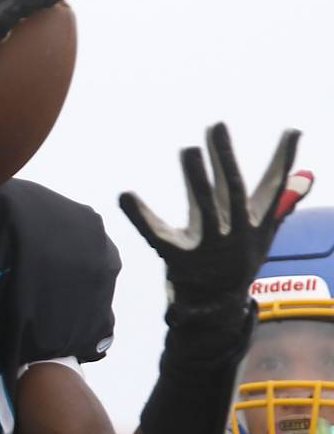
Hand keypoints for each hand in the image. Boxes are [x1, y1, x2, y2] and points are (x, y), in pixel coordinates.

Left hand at [119, 124, 301, 319]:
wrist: (217, 307)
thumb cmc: (238, 258)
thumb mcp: (263, 231)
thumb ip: (281, 200)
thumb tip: (308, 177)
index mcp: (253, 222)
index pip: (272, 186)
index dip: (283, 160)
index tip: (291, 131)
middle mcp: (233, 233)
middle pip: (233, 190)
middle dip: (225, 158)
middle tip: (217, 126)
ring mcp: (206, 246)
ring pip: (202, 207)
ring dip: (196, 178)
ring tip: (188, 148)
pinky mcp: (177, 258)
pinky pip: (156, 234)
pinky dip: (140, 216)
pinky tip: (125, 195)